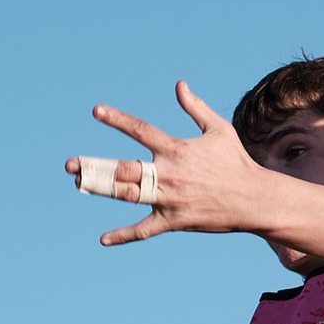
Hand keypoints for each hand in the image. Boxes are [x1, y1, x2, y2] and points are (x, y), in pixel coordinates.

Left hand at [66, 82, 269, 247]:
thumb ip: (195, 107)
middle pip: (123, 169)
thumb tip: (179, 85)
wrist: (253, 199)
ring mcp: (169, 199)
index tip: (97, 112)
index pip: (140, 130)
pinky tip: (104, 239)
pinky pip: (145, 230)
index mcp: (176, 149)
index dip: (117, 120)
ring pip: (128, 195)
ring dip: (101, 190)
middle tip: (69, 165)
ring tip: (78, 185)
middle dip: (95, 166)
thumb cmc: (236, 162)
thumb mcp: (218, 129)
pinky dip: (124, 235)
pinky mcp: (174, 220)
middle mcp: (168, 174)